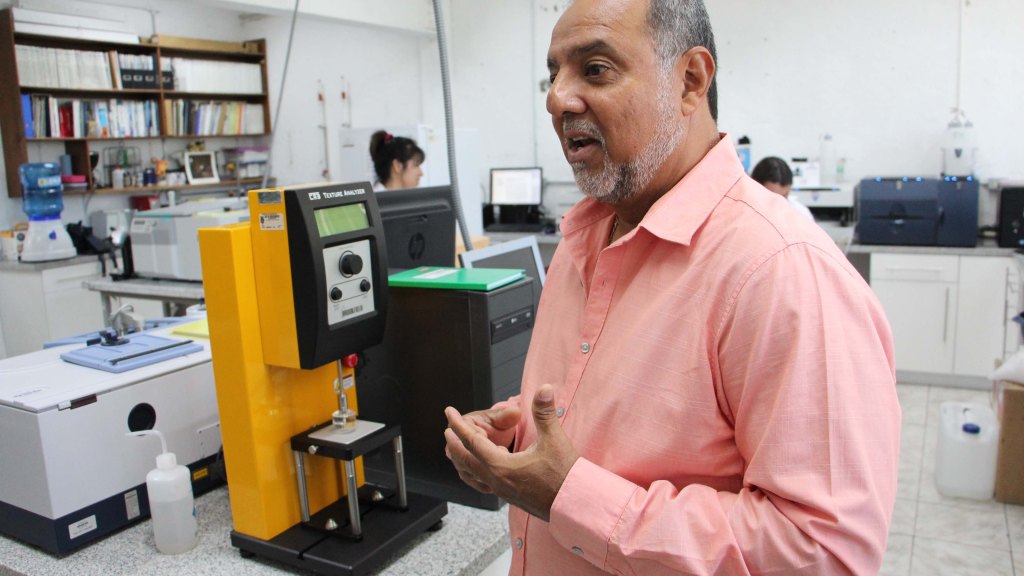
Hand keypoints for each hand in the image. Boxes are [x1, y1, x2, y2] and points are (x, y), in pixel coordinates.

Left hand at [444, 385, 578, 520]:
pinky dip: (477, 471)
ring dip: (463, 458)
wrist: (575, 505)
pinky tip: (486, 465)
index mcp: (500, 466)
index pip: (472, 441)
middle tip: (448, 430)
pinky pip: (484, 482)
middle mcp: (496, 481)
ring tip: (460, 449)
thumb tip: (544, 388)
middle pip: (465, 459)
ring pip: (473, 474)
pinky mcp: (510, 496)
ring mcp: (502, 491)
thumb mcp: (553, 440)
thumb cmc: (564, 475)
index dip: (459, 425)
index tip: (449, 413)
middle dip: (455, 442)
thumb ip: (544, 412)